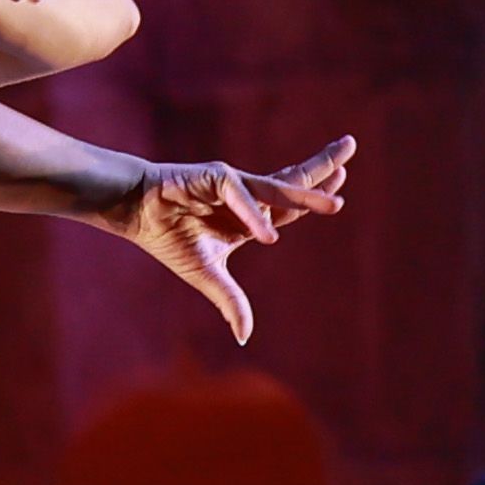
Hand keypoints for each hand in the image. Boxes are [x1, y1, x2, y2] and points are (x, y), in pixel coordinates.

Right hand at [105, 137, 355, 342]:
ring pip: (278, 186)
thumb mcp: (207, 275)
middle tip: (350, 147)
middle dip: (323, 167)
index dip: (314, 199)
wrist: (134, 212)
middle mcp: (247, 196)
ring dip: (308, 192)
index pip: (290, 207)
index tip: (340, 194)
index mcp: (248, 218)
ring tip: (338, 194)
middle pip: (293, 182)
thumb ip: (231, 301)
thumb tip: (245, 337)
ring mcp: (232, 184)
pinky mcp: (213, 177)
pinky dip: (255, 215)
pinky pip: (241, 195)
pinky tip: (269, 234)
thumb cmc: (168, 236)